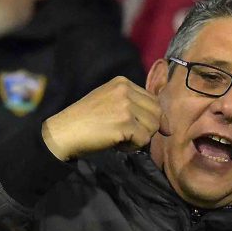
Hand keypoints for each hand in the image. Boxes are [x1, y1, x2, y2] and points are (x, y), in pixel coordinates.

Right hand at [41, 77, 169, 160]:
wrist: (63, 132)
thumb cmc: (85, 121)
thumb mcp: (110, 102)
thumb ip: (134, 106)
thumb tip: (168, 126)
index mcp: (122, 82)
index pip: (153, 100)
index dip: (152, 117)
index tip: (141, 128)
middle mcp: (125, 90)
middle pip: (157, 112)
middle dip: (147, 128)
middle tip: (128, 135)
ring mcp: (125, 106)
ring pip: (153, 126)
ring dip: (140, 138)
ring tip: (121, 139)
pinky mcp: (124, 123)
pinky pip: (144, 139)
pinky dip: (133, 147)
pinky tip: (118, 145)